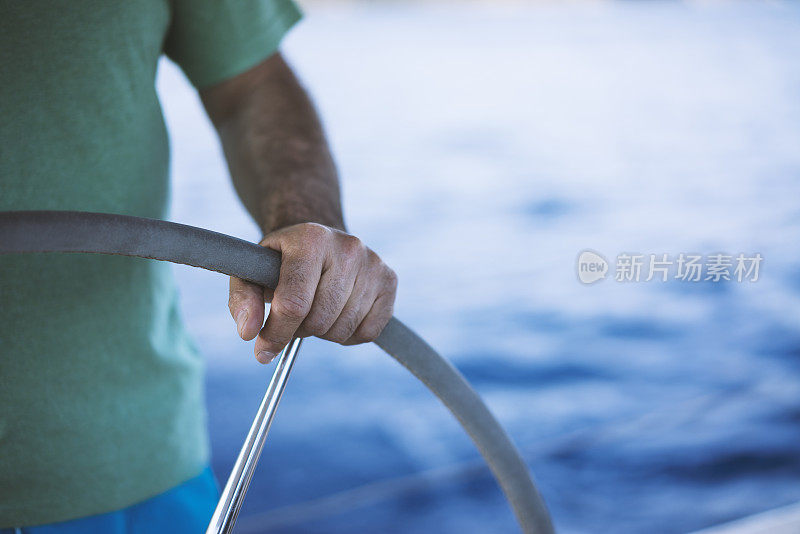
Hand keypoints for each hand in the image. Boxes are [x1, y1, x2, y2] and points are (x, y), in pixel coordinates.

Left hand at [228, 223, 397, 362]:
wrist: (317, 241)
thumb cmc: (280, 263)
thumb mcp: (250, 273)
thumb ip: (242, 300)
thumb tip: (248, 333)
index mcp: (310, 239)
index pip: (294, 304)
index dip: (276, 334)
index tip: (263, 350)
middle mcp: (347, 247)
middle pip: (320, 321)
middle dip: (299, 331)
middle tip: (292, 319)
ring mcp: (373, 263)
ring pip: (342, 329)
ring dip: (323, 332)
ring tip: (314, 310)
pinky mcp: (390, 280)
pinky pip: (368, 332)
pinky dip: (348, 335)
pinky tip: (337, 313)